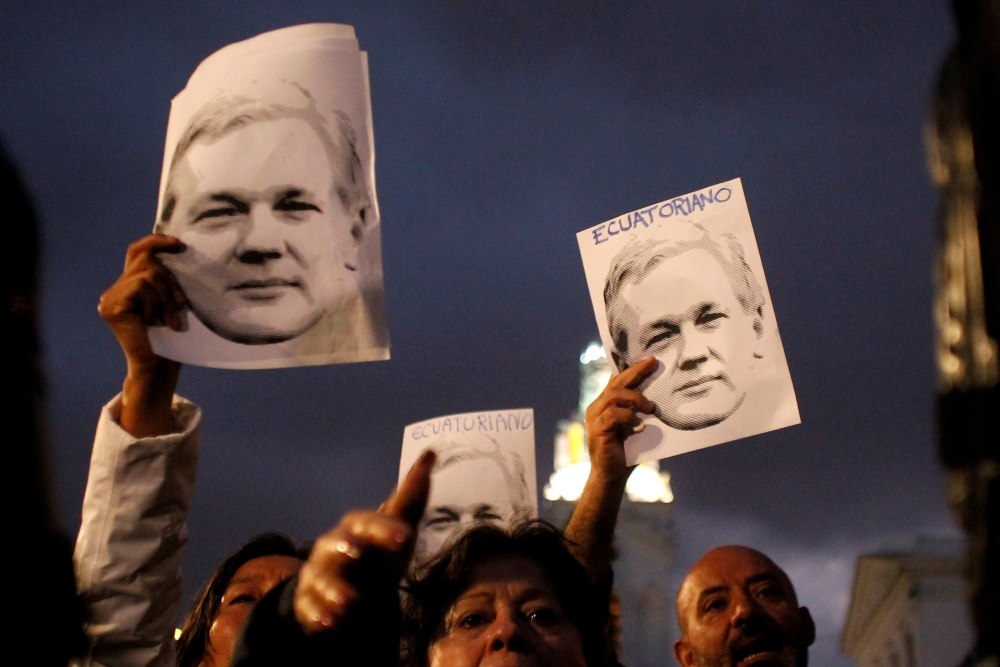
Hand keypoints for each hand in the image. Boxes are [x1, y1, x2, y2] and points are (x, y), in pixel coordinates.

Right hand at [98, 234, 185, 436]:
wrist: (159, 366)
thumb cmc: (172, 337)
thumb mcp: (173, 300)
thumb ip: (168, 279)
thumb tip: (178, 249)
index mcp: (130, 284)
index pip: (138, 251)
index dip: (156, 241)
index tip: (178, 244)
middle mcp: (116, 289)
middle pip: (148, 260)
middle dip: (170, 282)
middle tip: (182, 307)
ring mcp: (110, 297)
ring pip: (149, 275)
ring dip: (167, 297)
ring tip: (169, 320)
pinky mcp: (111, 306)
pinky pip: (141, 287)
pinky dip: (155, 303)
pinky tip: (154, 322)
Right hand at [294, 450, 435, 634]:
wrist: (348, 592)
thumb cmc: (377, 555)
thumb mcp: (397, 530)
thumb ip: (411, 497)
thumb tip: (431, 453)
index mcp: (359, 527)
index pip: (369, 522)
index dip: (386, 528)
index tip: (405, 537)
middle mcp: (335, 546)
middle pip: (339, 543)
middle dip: (346, 547)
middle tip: (358, 554)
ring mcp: (319, 574)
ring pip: (322, 577)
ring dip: (335, 588)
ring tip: (350, 601)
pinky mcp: (310, 602)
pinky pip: (311, 609)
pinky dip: (320, 615)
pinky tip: (330, 623)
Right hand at [583, 356, 657, 482]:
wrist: (612, 477)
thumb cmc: (626, 453)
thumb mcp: (636, 427)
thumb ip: (641, 412)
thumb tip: (663, 398)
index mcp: (605, 404)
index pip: (618, 380)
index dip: (633, 369)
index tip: (651, 360)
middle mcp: (597, 407)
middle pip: (615, 383)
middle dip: (635, 372)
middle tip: (652, 365)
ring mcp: (595, 418)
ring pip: (613, 395)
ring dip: (635, 398)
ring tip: (650, 408)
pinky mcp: (597, 429)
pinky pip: (613, 415)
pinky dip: (628, 417)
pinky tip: (640, 426)